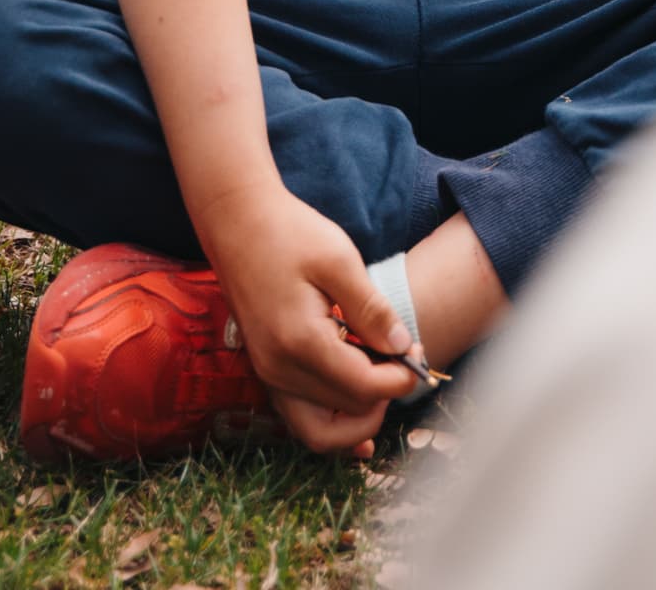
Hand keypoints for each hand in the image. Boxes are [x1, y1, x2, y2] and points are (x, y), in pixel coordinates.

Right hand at [204, 182, 417, 458]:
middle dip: (383, 394)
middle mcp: (279, 372)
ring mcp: (269, 376)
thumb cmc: (291, 234)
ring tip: (382, 375)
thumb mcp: (340, 259)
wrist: (238, 225)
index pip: (362, 389)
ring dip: (357, 414)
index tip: (417, 350)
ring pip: (320, 431)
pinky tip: (358, 394)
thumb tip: (402, 347)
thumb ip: (371, 309)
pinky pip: (302, 416)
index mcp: (300, 343)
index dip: (399, 378)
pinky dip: (333, 415)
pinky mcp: (267, 372)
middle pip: (345, 414)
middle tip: (402, 358)